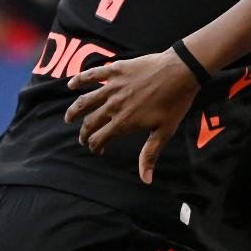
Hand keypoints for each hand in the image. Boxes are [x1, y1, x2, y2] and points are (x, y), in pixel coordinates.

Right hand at [65, 50, 199, 183]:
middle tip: (84, 137)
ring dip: (74, 111)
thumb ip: (150, 154)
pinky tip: (72, 85)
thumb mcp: (164, 131)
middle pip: (90, 123)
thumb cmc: (175, 101)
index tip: (97, 149)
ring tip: (69, 118)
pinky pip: (93, 75)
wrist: (182, 71)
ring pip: (85, 101)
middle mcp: (114, 106)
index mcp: (124, 122)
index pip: (99, 139)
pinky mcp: (116, 70)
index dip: (94, 147)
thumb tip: (146, 180)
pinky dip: (80, 80)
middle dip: (84, 133)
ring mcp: (113, 87)